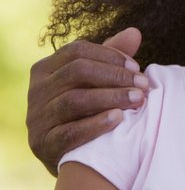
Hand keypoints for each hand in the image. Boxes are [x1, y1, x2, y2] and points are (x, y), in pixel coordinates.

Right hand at [27, 27, 146, 172]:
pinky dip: (96, 124)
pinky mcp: (43, 144)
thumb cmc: (86, 110)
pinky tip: (119, 118)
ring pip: (74, 100)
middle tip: (144, 85)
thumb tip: (135, 32)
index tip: (137, 67)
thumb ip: (111, 57)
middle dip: (116, 76)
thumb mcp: (95, 82)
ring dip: (111, 97)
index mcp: (45, 69)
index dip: (110, 56)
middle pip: (77, 72)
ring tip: (139, 100)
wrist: (72, 157)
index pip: (77, 51)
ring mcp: (37, 118)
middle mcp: (36, 90)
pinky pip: (70, 132)